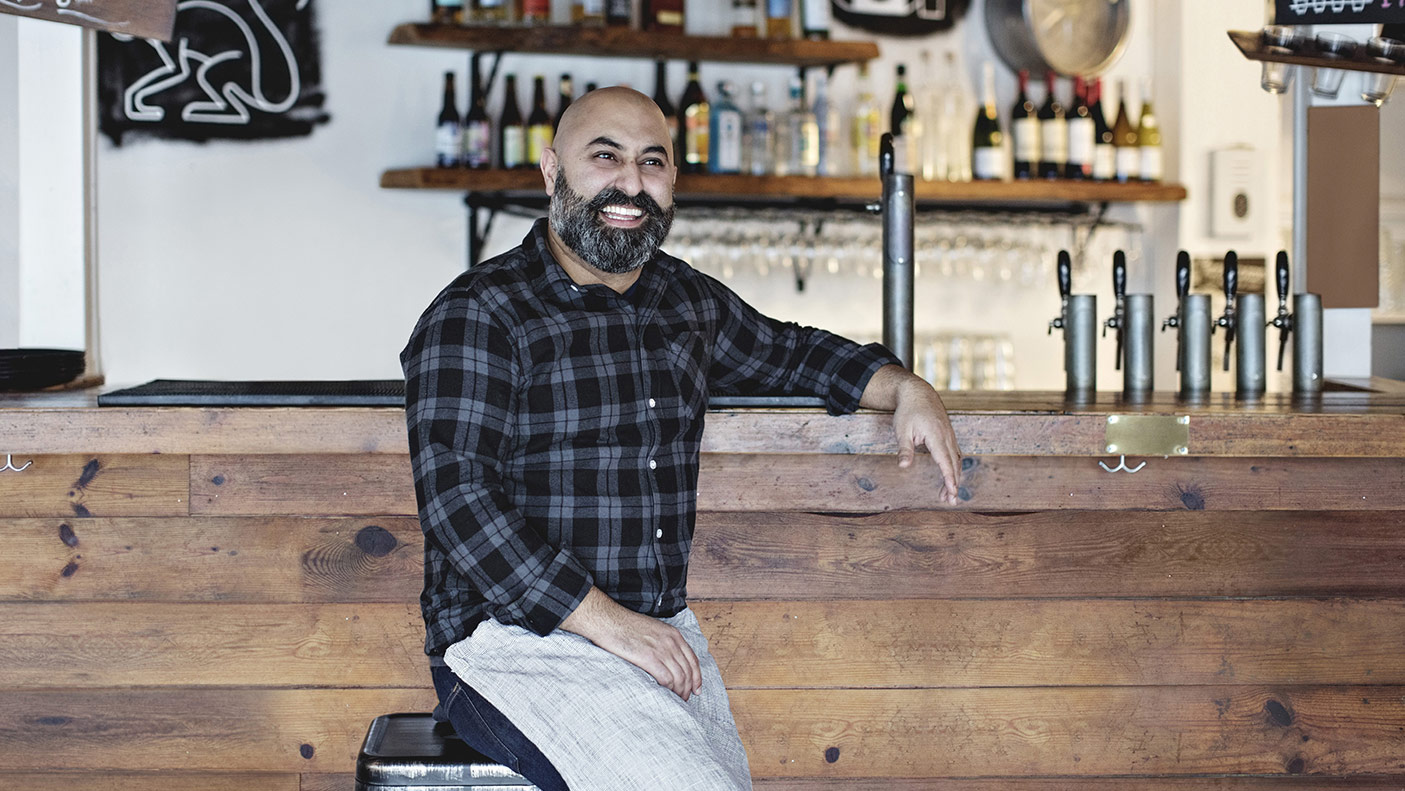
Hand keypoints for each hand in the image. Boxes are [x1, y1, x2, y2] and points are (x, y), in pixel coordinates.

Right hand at [560, 587, 701, 700]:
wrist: (608, 621)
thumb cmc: (625, 626)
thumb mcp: (652, 630)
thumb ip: (664, 643)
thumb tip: (668, 662)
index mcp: (673, 634)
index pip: (693, 660)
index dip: (697, 677)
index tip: (696, 689)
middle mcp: (671, 642)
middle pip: (688, 671)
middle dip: (688, 688)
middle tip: (684, 699)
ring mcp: (661, 650)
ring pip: (680, 677)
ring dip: (679, 692)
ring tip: (676, 700)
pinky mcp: (649, 658)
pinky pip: (666, 679)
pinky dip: (669, 690)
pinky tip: (666, 696)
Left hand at [893, 377, 962, 504]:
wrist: (917, 392)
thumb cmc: (908, 411)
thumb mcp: (902, 430)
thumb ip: (904, 449)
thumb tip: (903, 467)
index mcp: (936, 435)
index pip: (945, 461)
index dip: (949, 478)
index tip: (952, 493)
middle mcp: (947, 436)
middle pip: (953, 464)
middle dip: (953, 483)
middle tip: (950, 502)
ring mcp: (950, 435)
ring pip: (956, 460)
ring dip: (954, 477)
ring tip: (947, 495)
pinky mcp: (949, 435)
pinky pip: (955, 454)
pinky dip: (954, 467)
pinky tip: (950, 477)